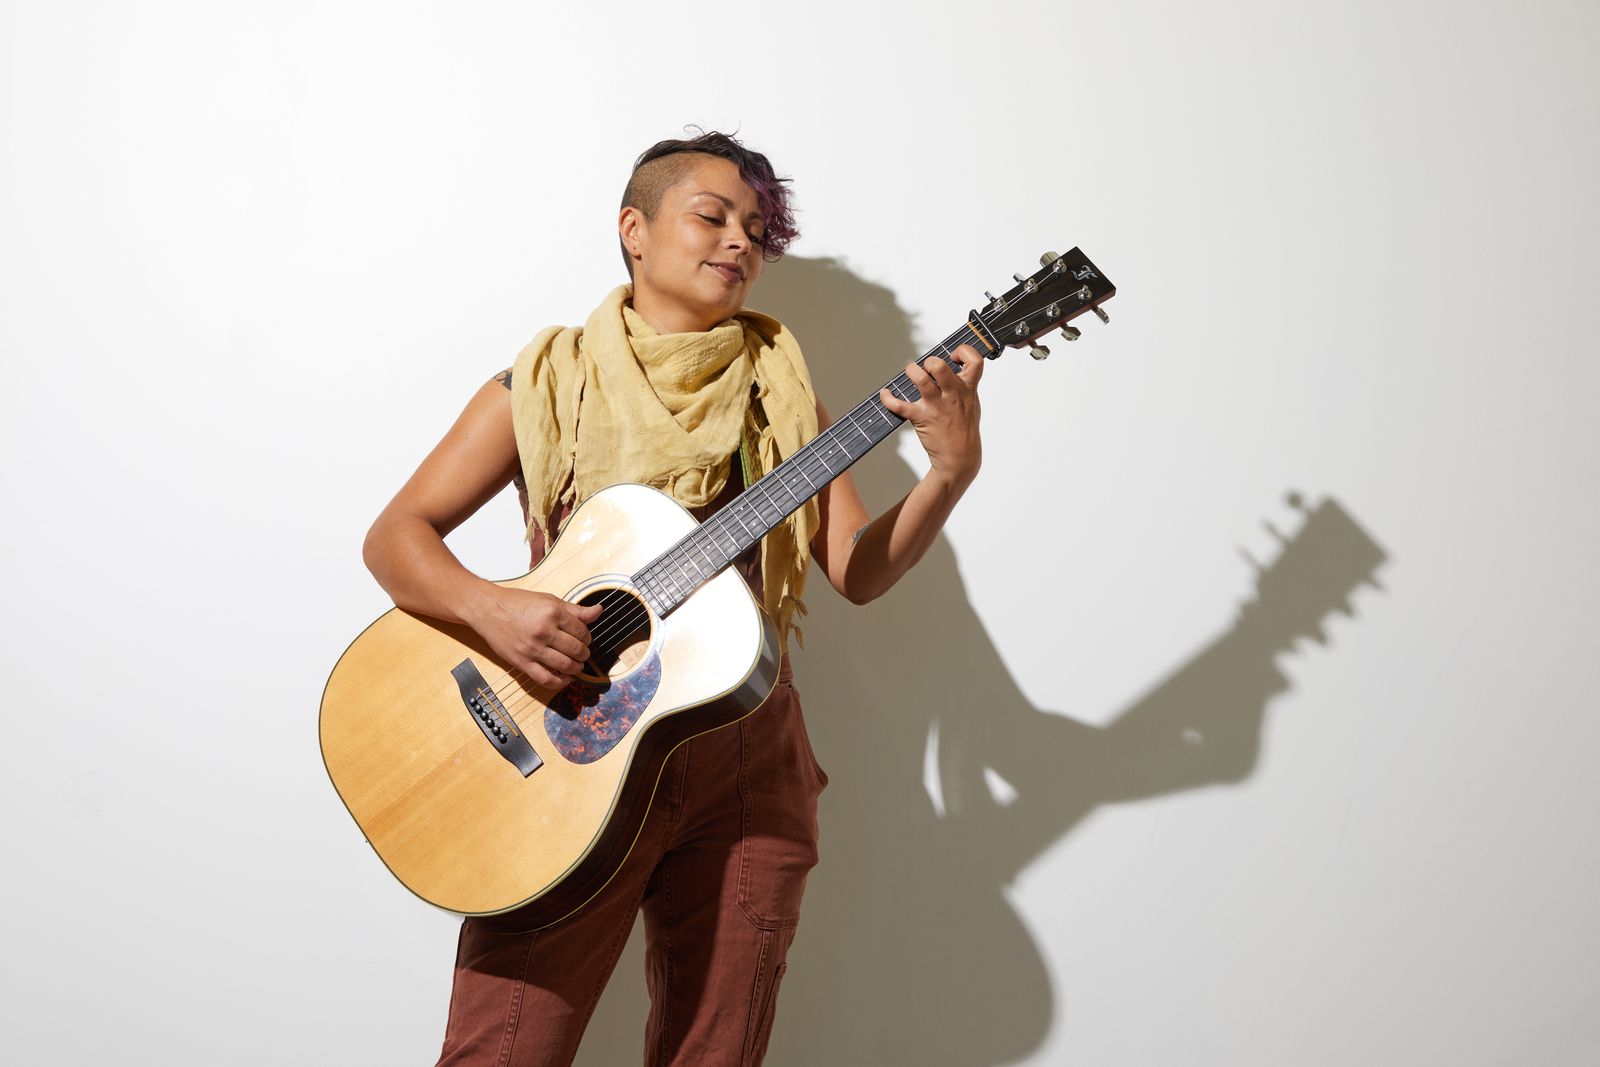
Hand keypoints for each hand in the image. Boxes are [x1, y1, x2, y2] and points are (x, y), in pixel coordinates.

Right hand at [465, 587, 603, 689]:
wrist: (487, 609)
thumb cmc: (518, 603)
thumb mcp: (548, 600)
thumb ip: (575, 610)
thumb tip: (599, 611)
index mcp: (552, 613)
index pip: (582, 631)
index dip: (587, 637)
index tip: (584, 638)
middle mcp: (544, 631)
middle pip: (577, 649)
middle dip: (584, 653)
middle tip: (582, 652)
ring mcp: (533, 649)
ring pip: (566, 665)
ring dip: (576, 668)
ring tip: (576, 664)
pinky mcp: (522, 662)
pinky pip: (547, 679)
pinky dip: (561, 682)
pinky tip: (566, 678)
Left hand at [879, 344, 983, 486]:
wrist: (960, 458)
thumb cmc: (964, 429)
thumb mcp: (971, 403)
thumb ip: (963, 386)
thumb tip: (951, 368)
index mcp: (968, 389)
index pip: (974, 360)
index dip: (963, 351)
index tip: (953, 356)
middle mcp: (953, 394)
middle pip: (939, 366)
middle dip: (929, 361)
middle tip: (927, 368)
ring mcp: (937, 406)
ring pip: (921, 379)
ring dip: (911, 371)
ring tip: (910, 373)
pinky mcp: (922, 418)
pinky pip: (900, 405)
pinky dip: (888, 398)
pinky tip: (885, 394)